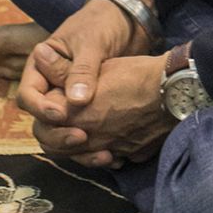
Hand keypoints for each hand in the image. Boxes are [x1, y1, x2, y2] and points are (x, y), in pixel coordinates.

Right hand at [16, 0, 155, 143]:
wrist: (127, 20)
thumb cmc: (102, 23)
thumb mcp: (91, 42)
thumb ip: (82, 70)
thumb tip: (74, 102)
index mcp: (41, 67)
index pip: (28, 96)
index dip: (40, 109)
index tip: (61, 115)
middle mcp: (51, 88)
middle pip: (41, 122)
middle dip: (58, 134)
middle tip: (82, 137)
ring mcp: (68, 102)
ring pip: (61, 133)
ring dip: (77, 147)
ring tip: (102, 152)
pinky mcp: (88, 112)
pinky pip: (83, 135)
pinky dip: (93, 148)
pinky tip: (111, 154)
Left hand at [29, 53, 173, 168]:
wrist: (172, 91)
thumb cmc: (133, 74)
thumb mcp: (96, 67)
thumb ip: (63, 69)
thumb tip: (39, 54)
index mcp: (76, 117)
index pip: (43, 126)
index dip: (45, 113)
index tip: (54, 99)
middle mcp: (89, 140)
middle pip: (58, 147)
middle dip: (57, 133)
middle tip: (65, 116)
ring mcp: (111, 151)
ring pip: (83, 156)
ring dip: (79, 145)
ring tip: (85, 128)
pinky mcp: (130, 155)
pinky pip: (111, 158)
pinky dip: (105, 150)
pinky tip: (112, 135)